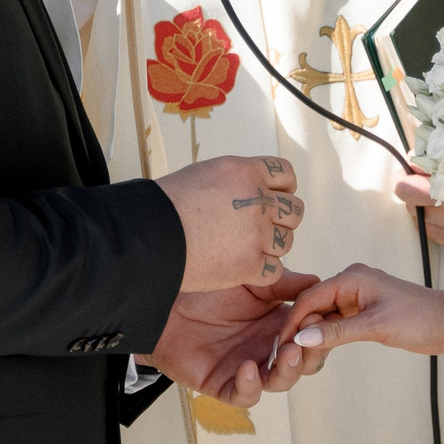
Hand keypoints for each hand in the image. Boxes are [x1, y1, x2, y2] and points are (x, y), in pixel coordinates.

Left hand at [145, 272, 327, 404]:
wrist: (163, 298)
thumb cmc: (206, 287)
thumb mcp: (251, 279)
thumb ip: (283, 282)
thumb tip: (317, 283)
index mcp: (279, 323)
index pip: (313, 333)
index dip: (321, 327)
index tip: (323, 314)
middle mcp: (268, 348)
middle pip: (305, 361)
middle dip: (312, 351)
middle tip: (309, 337)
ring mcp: (248, 367)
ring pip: (280, 380)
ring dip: (289, 369)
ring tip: (289, 352)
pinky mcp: (222, 383)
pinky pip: (244, 394)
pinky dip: (250, 386)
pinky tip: (249, 367)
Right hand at [160, 154, 302, 290]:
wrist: (149, 236)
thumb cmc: (167, 205)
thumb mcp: (206, 174)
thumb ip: (237, 180)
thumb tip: (252, 189)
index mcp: (246, 172)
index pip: (286, 175)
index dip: (283, 189)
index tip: (274, 197)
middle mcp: (257, 200)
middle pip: (294, 210)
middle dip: (282, 219)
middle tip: (261, 227)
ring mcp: (255, 234)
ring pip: (287, 241)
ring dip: (271, 246)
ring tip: (245, 247)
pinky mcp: (249, 265)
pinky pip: (275, 270)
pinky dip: (262, 271)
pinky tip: (242, 266)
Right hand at [276, 262, 443, 356]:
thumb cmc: (421, 318)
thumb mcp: (376, 326)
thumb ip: (337, 331)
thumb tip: (302, 338)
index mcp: (352, 278)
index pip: (309, 297)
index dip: (293, 322)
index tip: (280, 346)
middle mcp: (351, 283)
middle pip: (313, 306)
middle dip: (300, 330)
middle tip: (288, 358)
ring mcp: (358, 298)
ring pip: (323, 316)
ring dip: (313, 336)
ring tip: (301, 360)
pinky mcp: (364, 312)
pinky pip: (336, 323)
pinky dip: (327, 337)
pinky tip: (319, 353)